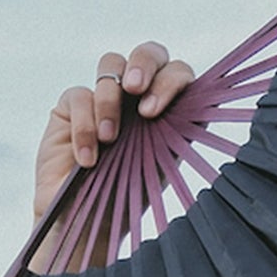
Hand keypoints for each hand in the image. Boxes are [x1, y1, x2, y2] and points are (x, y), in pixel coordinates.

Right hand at [33, 40, 195, 219]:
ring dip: (110, 100)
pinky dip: (84, 125)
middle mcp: (138, 98)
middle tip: (135, 89)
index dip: (170, 80)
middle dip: (143, 63)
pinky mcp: (72, 106)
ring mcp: (105, 96)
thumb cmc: (127, 197)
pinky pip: (79, 95)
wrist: (85, 223)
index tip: (155, 110)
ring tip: (109, 140)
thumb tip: (205, 104)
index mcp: (167, 110)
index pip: (178, 73)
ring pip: (111, 64)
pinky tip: (88, 158)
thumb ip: (179, 131)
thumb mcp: (161, 164)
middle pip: (148, 53)